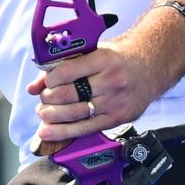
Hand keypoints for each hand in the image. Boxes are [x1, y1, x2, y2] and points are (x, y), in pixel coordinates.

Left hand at [28, 38, 160, 152]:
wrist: (151, 66)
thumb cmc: (117, 57)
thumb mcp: (92, 52)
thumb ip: (61, 66)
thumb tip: (33, 87)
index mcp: (103, 59)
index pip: (67, 72)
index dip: (49, 80)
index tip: (44, 84)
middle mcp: (111, 81)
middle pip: (70, 95)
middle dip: (49, 100)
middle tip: (42, 100)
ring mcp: (117, 102)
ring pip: (77, 114)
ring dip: (54, 117)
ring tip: (43, 115)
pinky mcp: (119, 118)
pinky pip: (89, 128)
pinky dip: (66, 132)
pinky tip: (50, 133)